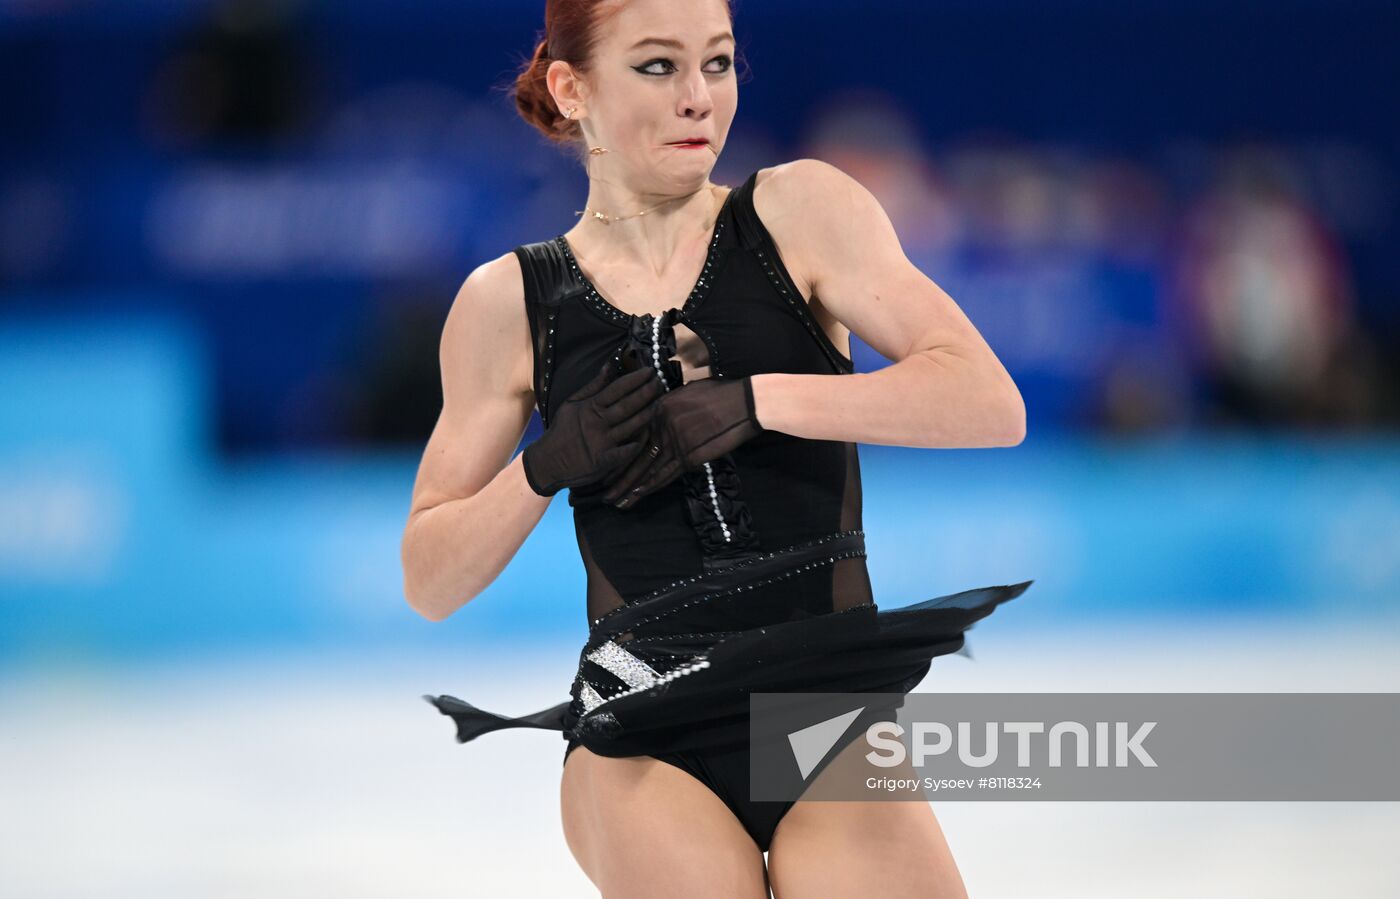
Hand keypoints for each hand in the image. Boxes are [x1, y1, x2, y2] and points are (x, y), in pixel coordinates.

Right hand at [521, 358, 662, 495]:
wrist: (547, 461)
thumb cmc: (562, 430)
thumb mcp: (572, 404)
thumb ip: (593, 386)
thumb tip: (610, 365)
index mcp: (591, 407)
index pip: (616, 389)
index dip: (634, 379)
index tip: (649, 371)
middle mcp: (597, 423)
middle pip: (627, 405)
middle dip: (646, 393)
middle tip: (661, 383)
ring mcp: (601, 442)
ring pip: (629, 427)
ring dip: (646, 415)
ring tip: (660, 404)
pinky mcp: (602, 462)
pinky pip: (622, 454)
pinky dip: (634, 447)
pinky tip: (646, 438)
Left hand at [600, 375, 762, 508]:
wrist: (742, 402)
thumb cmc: (720, 394)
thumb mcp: (688, 393)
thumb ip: (671, 405)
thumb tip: (663, 413)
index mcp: (659, 409)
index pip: (634, 436)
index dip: (620, 454)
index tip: (609, 467)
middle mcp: (661, 425)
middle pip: (635, 455)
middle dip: (618, 476)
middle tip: (604, 491)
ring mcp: (674, 441)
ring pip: (646, 469)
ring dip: (629, 487)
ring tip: (615, 501)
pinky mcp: (689, 455)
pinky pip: (665, 475)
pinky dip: (649, 487)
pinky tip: (636, 496)